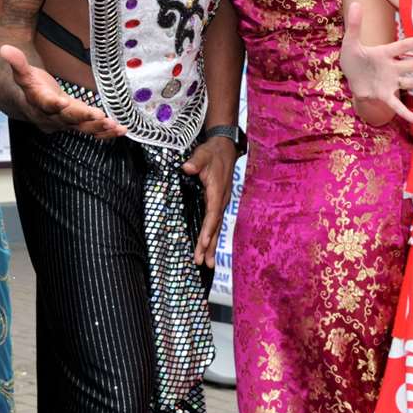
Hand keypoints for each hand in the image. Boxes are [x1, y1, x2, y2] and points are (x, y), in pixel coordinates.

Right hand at [0, 44, 125, 138]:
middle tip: (98, 116)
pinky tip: (120, 130)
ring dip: (99, 128)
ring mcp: (65, 124)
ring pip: (82, 128)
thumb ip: (17, 62)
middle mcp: (51, 117)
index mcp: (38, 103)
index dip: (53, 104)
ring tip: (114, 125)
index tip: (62, 102)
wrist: (31, 106)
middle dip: (83, 117)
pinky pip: (91, 132)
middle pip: (67, 118)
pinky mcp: (76, 126)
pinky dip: (105, 133)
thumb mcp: (22, 73)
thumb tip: (4, 48)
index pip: (45, 104)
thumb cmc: (30, 87)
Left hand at [183, 135, 237, 264]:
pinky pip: (215, 223)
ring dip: (212, 246)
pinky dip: (212, 237)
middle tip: (203, 263)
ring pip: (217, 228)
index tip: (202, 243)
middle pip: (215, 227)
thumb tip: (188, 167)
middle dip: (209, 245)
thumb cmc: (212, 152)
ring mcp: (220, 203)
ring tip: (207, 263)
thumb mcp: (203, 153)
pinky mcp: (218, 203)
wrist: (224, 148)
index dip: (208, 230)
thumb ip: (196, 161)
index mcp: (217, 191)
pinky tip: (208, 248)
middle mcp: (221, 200)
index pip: (212, 214)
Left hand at [338, 1, 412, 126]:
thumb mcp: (350, 42)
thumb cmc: (353, 58)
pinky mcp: (384, 95)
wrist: (349, 77)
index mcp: (384, 53)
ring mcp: (390, 82)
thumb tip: (354, 3)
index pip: (402, 46)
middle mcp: (391, 67)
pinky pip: (396, 104)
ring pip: (410, 83)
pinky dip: (404, 112)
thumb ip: (354, 25)